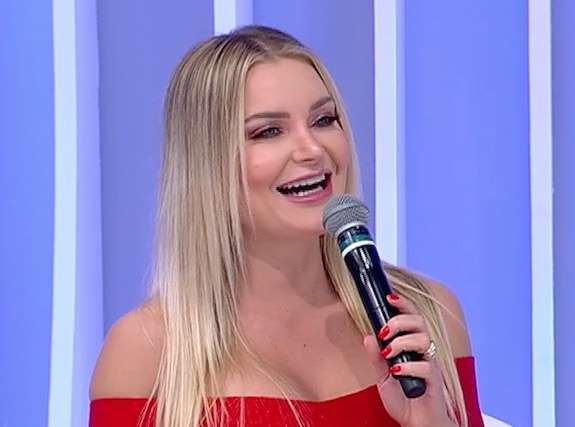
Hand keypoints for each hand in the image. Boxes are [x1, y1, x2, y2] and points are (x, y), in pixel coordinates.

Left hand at [363, 293, 456, 426]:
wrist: (417, 423)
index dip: (403, 304)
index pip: (411, 317)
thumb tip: (368, 337)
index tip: (389, 297)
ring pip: (423, 339)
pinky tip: (396, 372)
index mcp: (411, 346)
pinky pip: (426, 366)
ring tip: (388, 354)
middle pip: (419, 322)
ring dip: (402, 342)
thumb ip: (376, 358)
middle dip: (399, 321)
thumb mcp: (382, 377)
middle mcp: (423, 351)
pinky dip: (408, 367)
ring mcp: (430, 364)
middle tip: (384, 331)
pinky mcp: (435, 380)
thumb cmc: (403, 399)